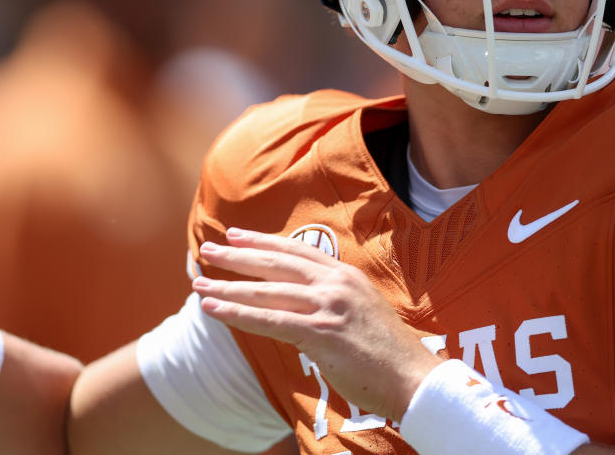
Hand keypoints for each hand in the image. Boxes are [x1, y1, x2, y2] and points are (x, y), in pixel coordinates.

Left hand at [192, 227, 440, 421]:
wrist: (416, 378)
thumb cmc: (390, 354)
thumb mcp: (363, 313)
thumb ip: (334, 302)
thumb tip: (302, 306)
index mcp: (347, 275)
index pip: (297, 251)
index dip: (264, 242)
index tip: (238, 236)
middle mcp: (336, 283)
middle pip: (276, 263)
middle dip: (238, 256)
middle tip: (209, 249)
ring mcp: (328, 305)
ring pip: (266, 291)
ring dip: (227, 287)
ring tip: (199, 283)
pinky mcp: (321, 332)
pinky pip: (269, 320)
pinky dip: (236, 314)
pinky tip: (212, 308)